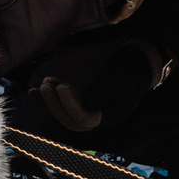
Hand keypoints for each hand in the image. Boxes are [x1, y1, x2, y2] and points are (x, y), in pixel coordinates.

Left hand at [28, 36, 171, 136]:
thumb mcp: (120, 75)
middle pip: (72, 122)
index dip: (70, 106)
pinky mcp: (84, 102)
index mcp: (112, 116)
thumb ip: (102, 90)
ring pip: (64, 117)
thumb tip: (83, 104)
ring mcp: (92, 111)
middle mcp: (100, 118)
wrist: (140, 56)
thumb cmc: (133, 64)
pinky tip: (38, 89)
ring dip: (49, 105)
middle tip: (44, 85)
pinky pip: (63, 108)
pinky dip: (50, 101)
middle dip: (55, 106)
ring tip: (37, 87)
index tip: (62, 86)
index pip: (85, 119)